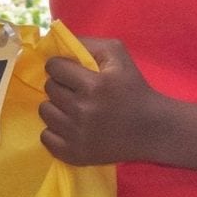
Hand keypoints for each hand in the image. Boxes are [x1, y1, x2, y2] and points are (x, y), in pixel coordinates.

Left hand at [40, 37, 165, 166]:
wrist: (151, 129)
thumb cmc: (134, 87)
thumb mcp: (118, 54)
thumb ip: (87, 43)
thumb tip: (56, 41)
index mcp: (94, 85)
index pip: (54, 68)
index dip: (61, 66)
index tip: (70, 71)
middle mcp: (83, 111)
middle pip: (49, 89)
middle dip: (60, 85)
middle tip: (76, 90)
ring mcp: (77, 135)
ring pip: (45, 112)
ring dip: (56, 107)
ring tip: (73, 107)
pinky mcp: (75, 154)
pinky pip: (46, 137)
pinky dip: (55, 131)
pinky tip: (71, 126)